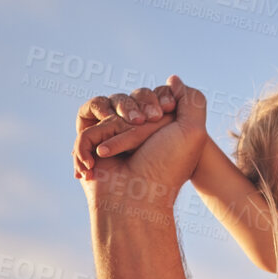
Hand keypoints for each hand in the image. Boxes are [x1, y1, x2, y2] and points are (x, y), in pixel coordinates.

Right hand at [73, 76, 206, 211]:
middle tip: (141, 124)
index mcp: (162, 127)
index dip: (159, 100)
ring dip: (114, 126)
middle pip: (131, 98)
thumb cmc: (166, 167)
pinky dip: (89, 142)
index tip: (163, 114)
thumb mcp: (193, 131)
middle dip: (135, 110)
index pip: (156, 94)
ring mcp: (112, 136)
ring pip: (106, 107)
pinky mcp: (89, 145)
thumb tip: (172, 80)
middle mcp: (137, 131)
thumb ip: (191, 99)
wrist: (135, 198)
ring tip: (115, 148)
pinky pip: (84, 124)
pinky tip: (100, 161)